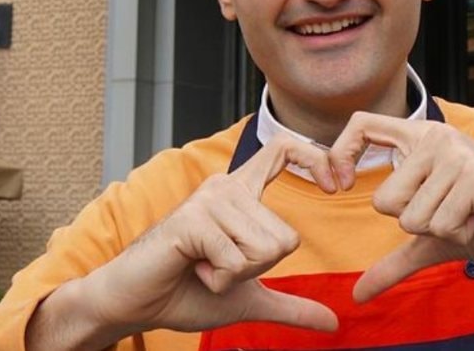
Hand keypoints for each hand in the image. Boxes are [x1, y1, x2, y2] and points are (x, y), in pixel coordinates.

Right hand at [69, 136, 339, 342]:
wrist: (137, 303)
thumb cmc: (186, 292)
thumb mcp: (249, 298)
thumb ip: (291, 306)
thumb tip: (332, 323)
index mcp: (242, 194)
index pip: (284, 150)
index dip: (317, 160)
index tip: (336, 186)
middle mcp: (227, 187)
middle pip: (286, 239)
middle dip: (256, 270)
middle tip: (218, 266)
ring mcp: (209, 200)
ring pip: (265, 251)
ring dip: (235, 275)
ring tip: (203, 265)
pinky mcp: (193, 220)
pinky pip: (236, 260)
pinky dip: (219, 279)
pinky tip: (193, 268)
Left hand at [328, 112, 473, 301]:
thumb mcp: (433, 240)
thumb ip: (394, 261)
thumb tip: (357, 294)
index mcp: (420, 140)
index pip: (362, 126)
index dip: (339, 153)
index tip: (339, 187)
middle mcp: (435, 137)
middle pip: (384, 201)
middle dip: (417, 223)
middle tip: (452, 209)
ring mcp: (456, 152)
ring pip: (413, 218)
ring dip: (443, 230)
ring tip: (470, 211)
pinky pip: (441, 224)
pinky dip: (461, 234)